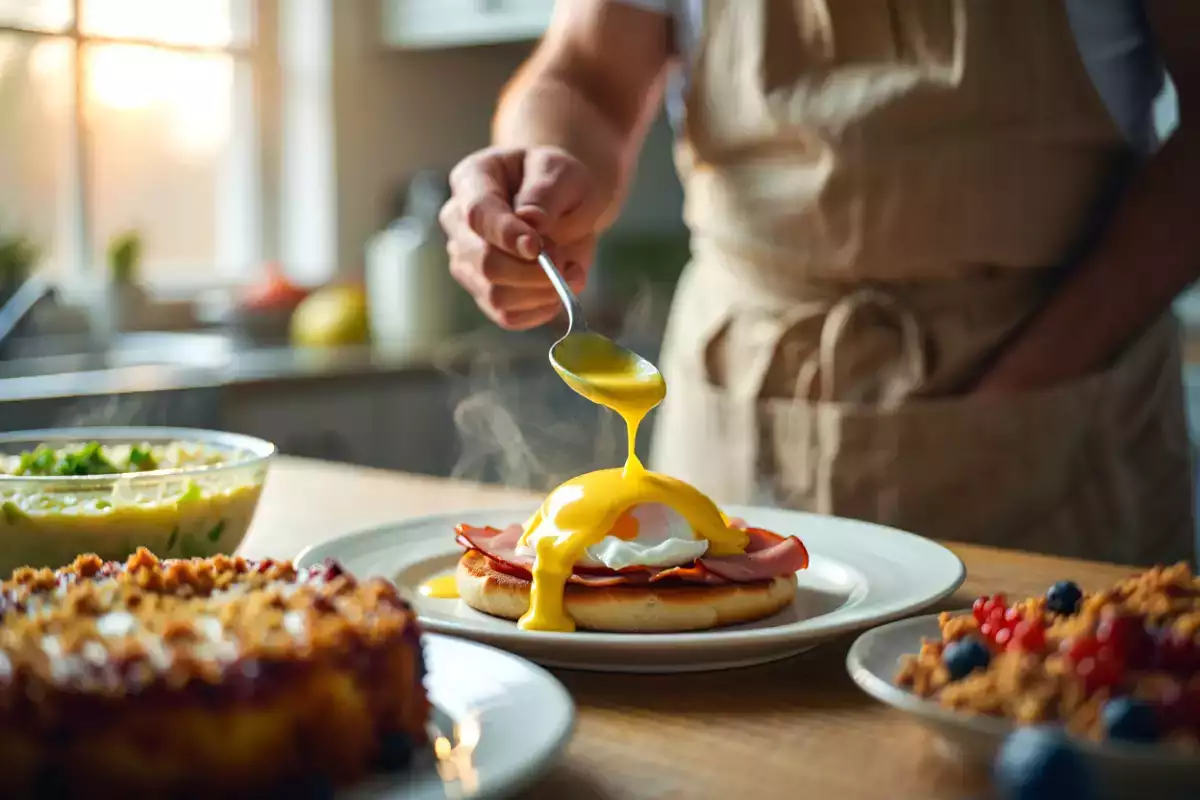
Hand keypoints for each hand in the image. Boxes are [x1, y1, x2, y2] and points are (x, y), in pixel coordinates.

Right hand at [439, 146, 601, 329]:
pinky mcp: (484, 291)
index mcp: (473, 180)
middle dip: (533, 270)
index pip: (478, 214)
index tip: (538, 247)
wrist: (565, 203)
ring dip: (541, 292)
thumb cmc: (559, 181)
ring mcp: (467, 261)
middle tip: (564, 259)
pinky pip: (508, 316)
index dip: (506, 234)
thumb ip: (546, 194)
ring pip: (495, 295)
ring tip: (569, 271)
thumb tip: (530, 222)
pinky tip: (560, 290)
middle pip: (484, 262)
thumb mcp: (561, 172)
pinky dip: (541, 310)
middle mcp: (459, 224)